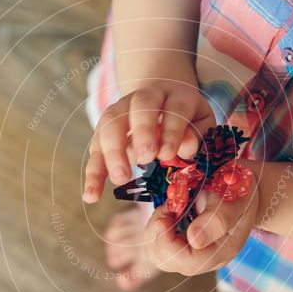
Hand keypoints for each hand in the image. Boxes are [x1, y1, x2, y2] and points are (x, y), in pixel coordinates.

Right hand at [83, 81, 215, 202]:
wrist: (163, 100)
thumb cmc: (187, 121)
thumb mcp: (200, 125)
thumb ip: (196, 136)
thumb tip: (186, 148)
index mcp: (176, 96)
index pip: (174, 108)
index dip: (172, 131)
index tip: (169, 154)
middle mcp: (146, 97)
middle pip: (140, 106)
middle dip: (142, 132)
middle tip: (145, 159)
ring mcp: (121, 110)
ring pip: (111, 123)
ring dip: (113, 151)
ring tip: (121, 178)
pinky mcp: (104, 130)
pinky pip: (95, 148)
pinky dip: (93, 172)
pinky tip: (92, 195)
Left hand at [143, 162, 260, 275]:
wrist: (241, 188)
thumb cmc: (240, 191)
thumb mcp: (234, 199)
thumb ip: (218, 220)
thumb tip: (194, 240)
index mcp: (222, 251)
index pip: (187, 261)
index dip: (168, 242)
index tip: (166, 214)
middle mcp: (205, 258)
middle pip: (167, 261)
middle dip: (157, 234)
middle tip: (167, 207)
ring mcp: (192, 252)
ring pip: (157, 254)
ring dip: (154, 230)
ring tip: (169, 208)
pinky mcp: (181, 244)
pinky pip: (156, 244)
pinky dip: (155, 227)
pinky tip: (168, 212)